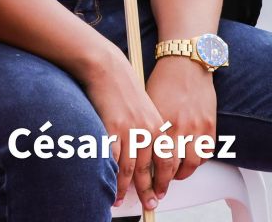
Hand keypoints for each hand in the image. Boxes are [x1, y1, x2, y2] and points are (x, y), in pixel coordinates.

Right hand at [82, 53, 166, 210]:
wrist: (106, 66)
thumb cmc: (123, 83)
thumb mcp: (145, 106)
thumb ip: (149, 128)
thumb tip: (146, 149)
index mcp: (159, 126)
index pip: (166, 161)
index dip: (163, 180)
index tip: (160, 192)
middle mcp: (147, 131)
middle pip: (149, 168)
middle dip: (148, 190)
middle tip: (149, 204)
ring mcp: (129, 130)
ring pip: (130, 167)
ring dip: (126, 187)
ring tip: (121, 199)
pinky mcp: (112, 128)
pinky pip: (113, 158)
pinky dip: (111, 173)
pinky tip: (109, 181)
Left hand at [145, 56, 217, 193]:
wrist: (185, 63)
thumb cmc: (162, 80)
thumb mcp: (148, 103)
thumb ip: (147, 126)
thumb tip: (140, 147)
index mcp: (158, 122)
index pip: (153, 157)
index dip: (148, 172)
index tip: (143, 180)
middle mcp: (177, 127)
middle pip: (171, 165)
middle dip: (164, 180)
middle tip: (159, 187)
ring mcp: (196, 128)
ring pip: (191, 164)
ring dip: (182, 174)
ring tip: (174, 176)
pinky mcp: (210, 126)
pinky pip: (206, 154)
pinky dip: (198, 161)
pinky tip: (190, 162)